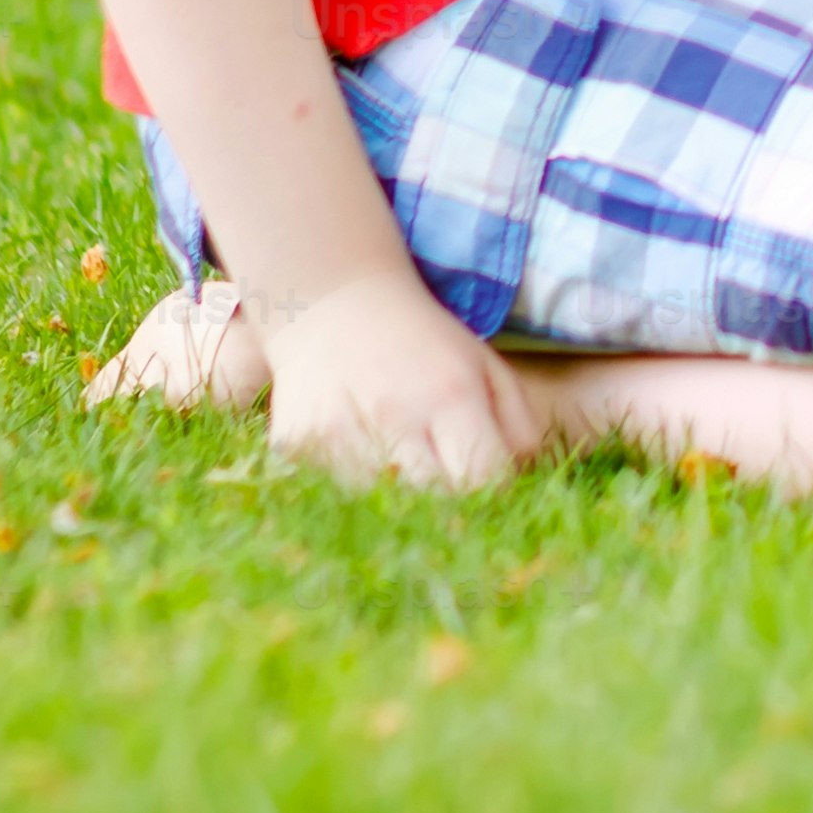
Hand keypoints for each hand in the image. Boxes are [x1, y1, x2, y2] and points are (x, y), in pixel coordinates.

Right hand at [259, 269, 544, 490]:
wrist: (334, 301)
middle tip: (443, 499)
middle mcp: (395, 415)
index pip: (481, 481)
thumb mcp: (487, 367)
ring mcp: (338, 434)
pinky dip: (346, 496)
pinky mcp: (293, 446)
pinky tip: (358, 473)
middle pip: (430, 504)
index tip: (483, 492)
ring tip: (398, 484)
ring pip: (377, 507)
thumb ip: (517, 427)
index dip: (488, 496)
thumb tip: (520, 486)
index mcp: (451, 395)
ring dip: (392, 506)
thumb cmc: (424, 344)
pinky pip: (329, 496)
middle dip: (444, 511)